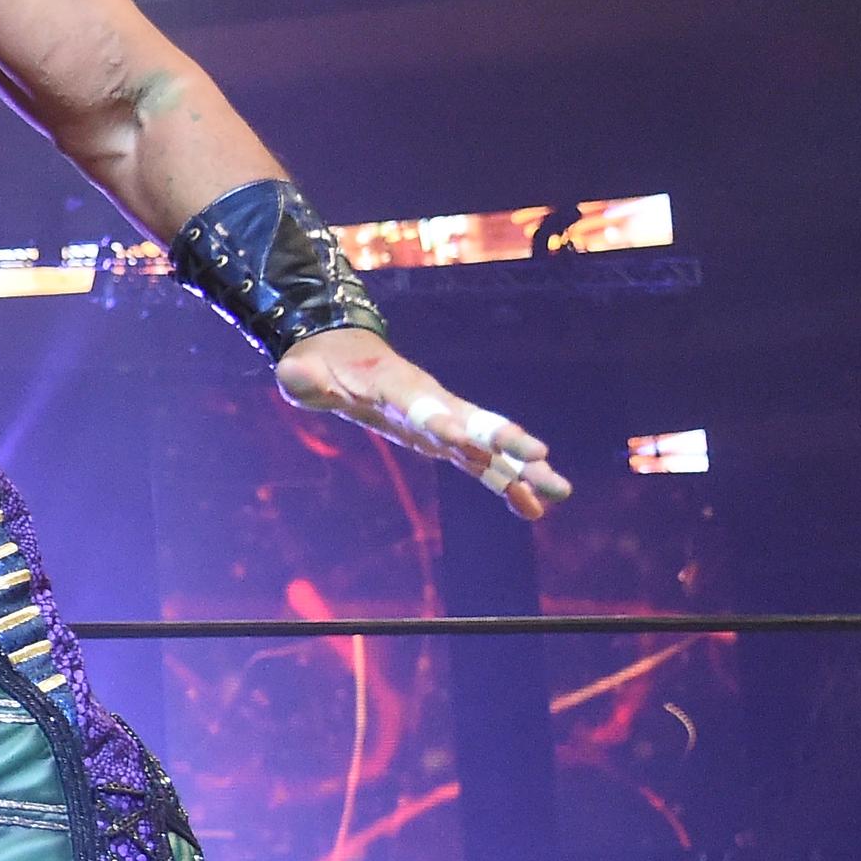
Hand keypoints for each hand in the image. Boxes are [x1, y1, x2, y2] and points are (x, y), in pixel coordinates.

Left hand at [272, 330, 568, 521]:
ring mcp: (443, 420)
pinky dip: (505, 484)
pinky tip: (533, 509)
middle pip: (474, 424)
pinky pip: (480, 464)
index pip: (423, 407)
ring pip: (488, 448)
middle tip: (543, 460)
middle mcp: (430, 403)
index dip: (443, 422)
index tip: (465, 440)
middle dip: (507, 443)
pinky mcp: (445, 438)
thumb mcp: (302, 373)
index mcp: (396, 387)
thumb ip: (307, 379)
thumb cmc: (319, 365)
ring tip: (559, 493)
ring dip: (522, 470)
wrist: (341, 351)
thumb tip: (301, 378)